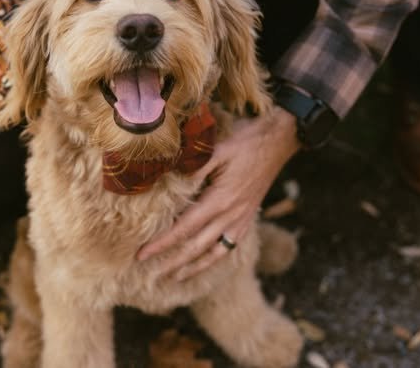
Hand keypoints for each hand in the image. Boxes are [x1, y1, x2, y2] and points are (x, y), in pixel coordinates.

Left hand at [136, 107, 299, 280]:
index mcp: (220, 201)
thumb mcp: (217, 150)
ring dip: (192, 268)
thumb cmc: (246, 143)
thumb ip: (194, 168)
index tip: (142, 254)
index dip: (161, 244)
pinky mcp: (247, 219)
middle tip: (149, 274)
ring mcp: (240, 220)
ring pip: (214, 254)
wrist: (277, 142)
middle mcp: (230, 216)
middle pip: (196, 248)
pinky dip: (213, 259)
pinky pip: (228, 247)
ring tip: (174, 278)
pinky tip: (204, 263)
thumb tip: (169, 180)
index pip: (184, 229)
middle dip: (171, 262)